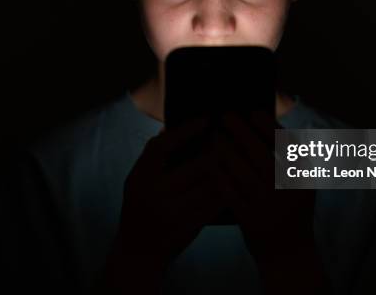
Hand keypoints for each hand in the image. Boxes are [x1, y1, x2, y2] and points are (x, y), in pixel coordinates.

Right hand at [101, 116, 223, 292]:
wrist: (139, 254)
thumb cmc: (139, 209)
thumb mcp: (136, 182)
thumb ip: (151, 159)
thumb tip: (171, 128)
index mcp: (139, 179)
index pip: (161, 147)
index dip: (184, 131)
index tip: (204, 120)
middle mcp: (155, 195)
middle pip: (196, 166)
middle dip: (217, 150)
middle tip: (231, 136)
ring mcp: (174, 213)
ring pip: (212, 185)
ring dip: (228, 169)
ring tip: (239, 154)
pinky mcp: (191, 227)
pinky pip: (217, 203)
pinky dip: (229, 189)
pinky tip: (238, 178)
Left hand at [210, 110, 326, 293]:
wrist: (289, 256)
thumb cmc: (290, 212)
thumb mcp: (299, 187)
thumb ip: (287, 163)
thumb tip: (261, 128)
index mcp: (304, 178)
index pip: (288, 145)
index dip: (268, 126)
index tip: (252, 112)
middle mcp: (289, 191)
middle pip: (261, 153)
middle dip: (242, 132)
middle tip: (226, 116)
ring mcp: (270, 206)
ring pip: (242, 171)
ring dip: (225, 151)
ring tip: (214, 137)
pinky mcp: (251, 221)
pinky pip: (230, 192)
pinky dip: (218, 175)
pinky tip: (209, 163)